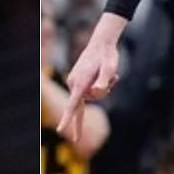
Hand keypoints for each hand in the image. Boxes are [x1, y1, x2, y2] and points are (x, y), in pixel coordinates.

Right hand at [61, 22, 123, 141]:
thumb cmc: (107, 56)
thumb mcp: (110, 68)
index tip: (60, 130)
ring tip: (109, 74)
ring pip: (92, 96)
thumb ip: (104, 80)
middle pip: (90, 100)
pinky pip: (90, 92)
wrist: (101, 43)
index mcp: (79, 83)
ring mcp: (75, 82)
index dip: (67, 119)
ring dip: (104, 88)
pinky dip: (101, 87)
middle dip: (103, 93)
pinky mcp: (78, 82)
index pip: (72, 106)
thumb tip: (97, 91)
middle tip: (113, 77)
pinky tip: (108, 76)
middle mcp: (74, 83)